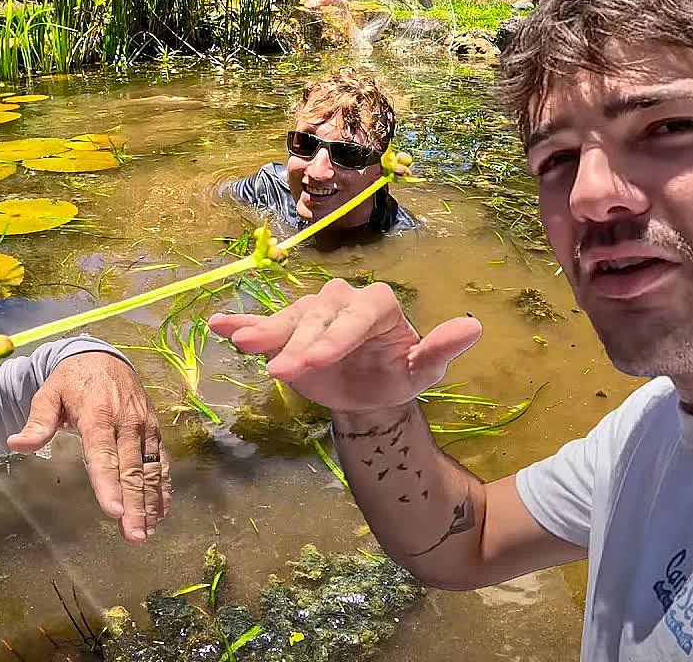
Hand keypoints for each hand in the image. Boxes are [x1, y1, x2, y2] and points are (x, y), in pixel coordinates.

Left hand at [7, 351, 169, 542]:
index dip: (108, 483)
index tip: (113, 510)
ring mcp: (143, 427)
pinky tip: (160, 513)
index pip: (103, 454)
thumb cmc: (72, 380)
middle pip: (130, 468)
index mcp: (97, 414)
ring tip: (147, 532)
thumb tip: (16, 443)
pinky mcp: (154, 431)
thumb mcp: (48, 394)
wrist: (103, 356)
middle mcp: (125, 422)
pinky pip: (160, 462)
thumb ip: (37, 422)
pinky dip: (162, 488)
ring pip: (149, 469)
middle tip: (134, 535)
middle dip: (134, 504)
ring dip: (149, 502)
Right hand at [208, 278, 481, 411]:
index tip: (317, 362)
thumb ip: (442, 348)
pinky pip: (262, 320)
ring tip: (244, 344)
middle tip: (283, 373)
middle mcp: (341, 298)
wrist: (367, 393)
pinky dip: (240, 322)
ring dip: (265, 332)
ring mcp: (311, 309)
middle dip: (300, 344)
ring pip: (288, 319)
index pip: (354, 317)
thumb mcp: (423, 369)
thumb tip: (474, 327)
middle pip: (317, 317)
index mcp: (377, 303)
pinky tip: (218, 325)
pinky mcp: (287, 325)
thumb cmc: (397, 375)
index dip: (335, 339)